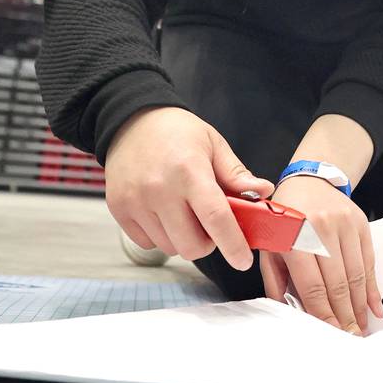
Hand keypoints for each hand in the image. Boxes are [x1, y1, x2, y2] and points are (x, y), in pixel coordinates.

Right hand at [105, 106, 274, 269]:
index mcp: (189, 171)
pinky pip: (147, 243)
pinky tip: (162, 212)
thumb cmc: (178, 132)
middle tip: (210, 225)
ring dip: (183, 239)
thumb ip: (236, 174)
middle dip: (209, 243)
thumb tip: (264, 192)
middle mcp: (160, 189)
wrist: (132, 121)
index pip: (215, 218)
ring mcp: (136, 201)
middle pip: (191, 245)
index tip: (243, 261)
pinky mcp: (119, 209)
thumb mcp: (213, 145)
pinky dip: (160, 236)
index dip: (233, 244)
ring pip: (170, 247)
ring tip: (184, 212)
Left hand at [259, 175, 382, 334]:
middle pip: (337, 283)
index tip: (331, 334)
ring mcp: (343, 224)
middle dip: (345, 316)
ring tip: (360, 326)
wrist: (308, 180)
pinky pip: (368, 260)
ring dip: (360, 305)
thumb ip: (276, 280)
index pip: (312, 286)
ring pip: (356, 274)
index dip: (323, 314)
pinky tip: (374, 305)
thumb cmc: (283, 217)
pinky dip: (372, 286)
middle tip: (350, 337)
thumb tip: (290, 313)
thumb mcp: (269, 245)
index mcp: (292, 236)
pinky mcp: (359, 222)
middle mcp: (320, 228)